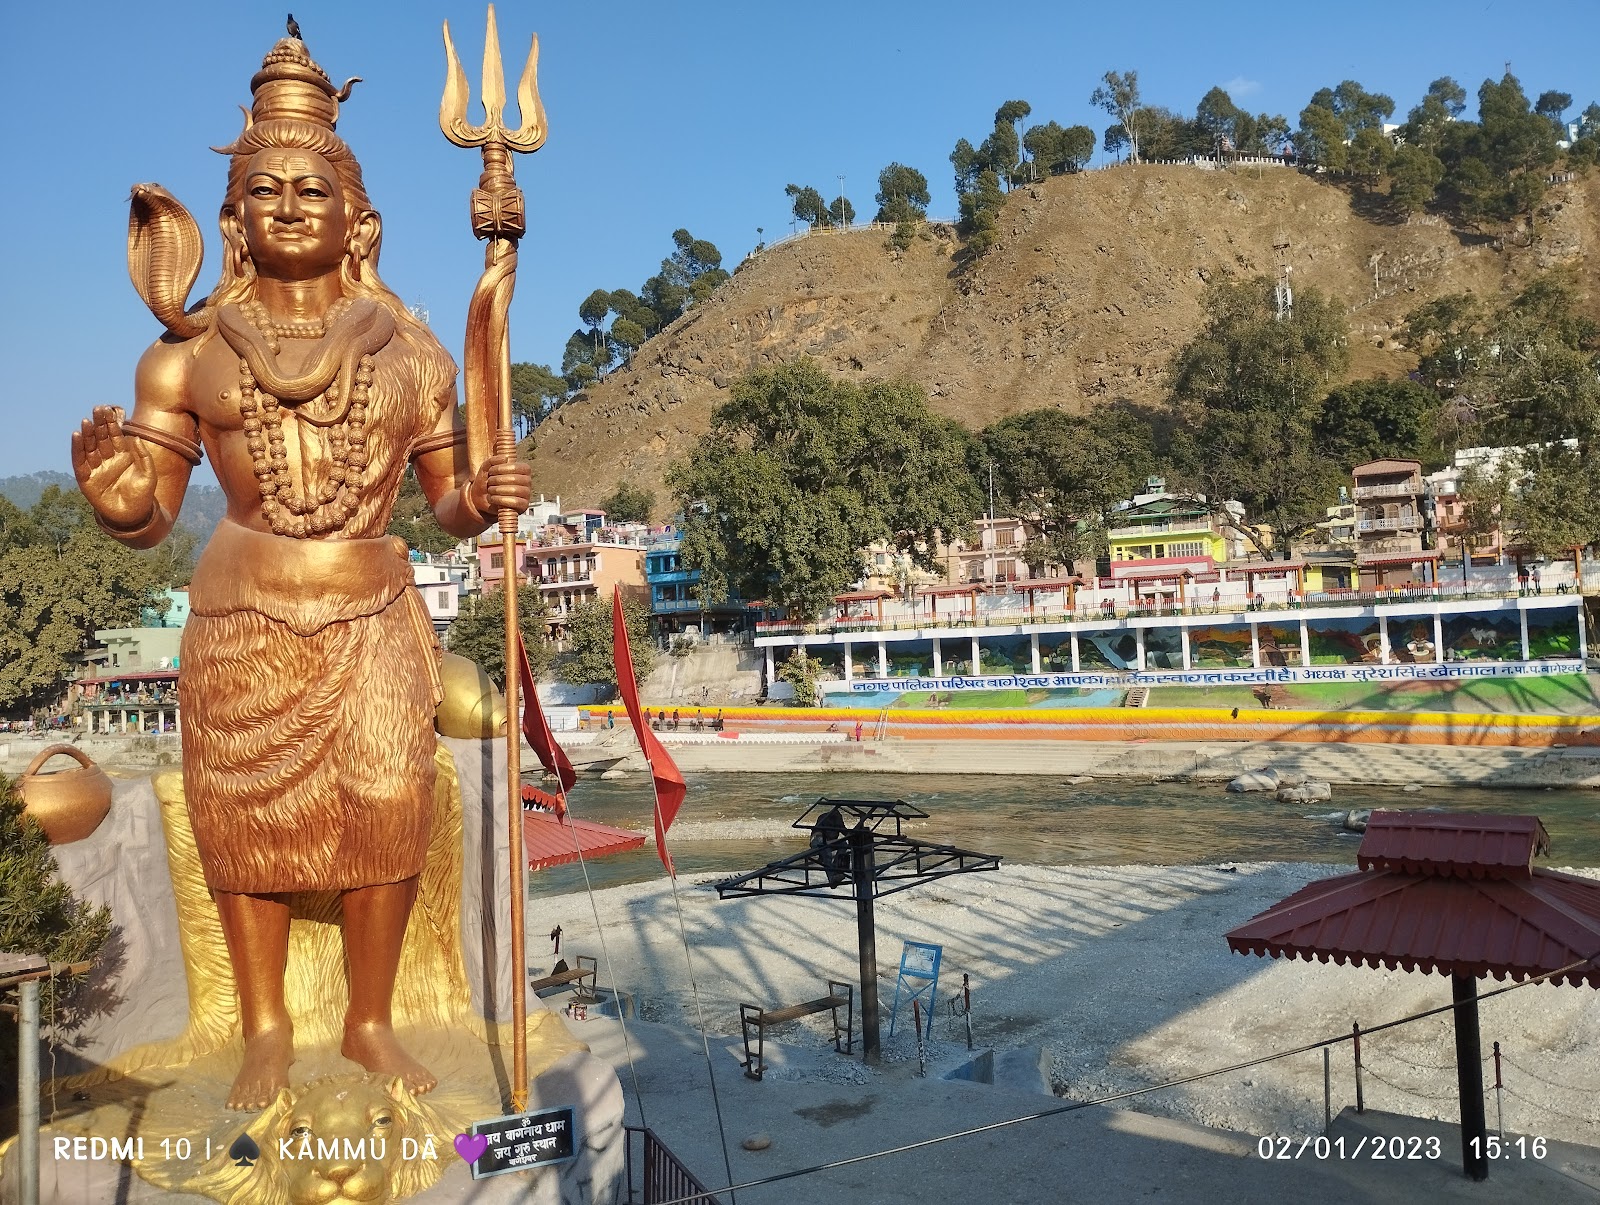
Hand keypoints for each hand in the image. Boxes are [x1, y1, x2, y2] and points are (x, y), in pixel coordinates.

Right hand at [71, 406, 157, 530]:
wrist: (133, 516)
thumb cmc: (143, 495)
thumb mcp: (148, 474)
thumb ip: (143, 456)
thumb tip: (135, 437)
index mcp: (122, 455)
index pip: (116, 435)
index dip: (112, 423)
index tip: (109, 408)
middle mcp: (108, 459)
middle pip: (101, 437)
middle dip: (99, 423)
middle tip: (97, 409)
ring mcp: (96, 467)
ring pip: (90, 447)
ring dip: (87, 433)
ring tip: (86, 421)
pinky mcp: (86, 478)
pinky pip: (80, 461)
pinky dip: (77, 449)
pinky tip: (76, 436)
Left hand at [468, 452, 532, 518]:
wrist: (482, 499)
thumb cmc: (488, 481)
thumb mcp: (487, 468)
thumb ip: (493, 460)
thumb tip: (505, 458)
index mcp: (523, 469)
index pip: (515, 467)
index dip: (501, 469)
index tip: (491, 471)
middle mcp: (527, 481)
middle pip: (514, 479)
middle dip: (497, 480)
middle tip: (489, 482)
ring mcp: (526, 494)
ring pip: (514, 490)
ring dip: (497, 490)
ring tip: (490, 490)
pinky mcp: (523, 506)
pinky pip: (514, 502)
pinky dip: (500, 500)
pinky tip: (493, 498)